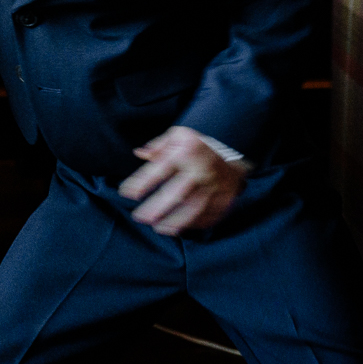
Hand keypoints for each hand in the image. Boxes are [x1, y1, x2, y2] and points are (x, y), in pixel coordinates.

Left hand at [117, 126, 244, 234]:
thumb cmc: (199, 147)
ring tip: (157, 228)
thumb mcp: (179, 136)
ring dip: (173, 221)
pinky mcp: (224, 202)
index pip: (159, 170)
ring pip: (192, 210)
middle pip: (175, 194)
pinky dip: (191, 224)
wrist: (236, 155)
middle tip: (139, 217)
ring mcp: (214, 189)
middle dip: (155, 207)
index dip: (140, 183)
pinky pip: (206, 217)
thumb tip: (138, 153)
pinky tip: (177, 227)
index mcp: (186, 152)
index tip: (126, 193)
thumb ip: (158, 145)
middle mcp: (200, 171)